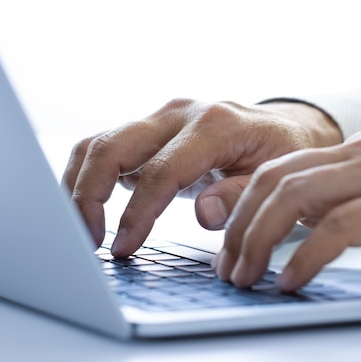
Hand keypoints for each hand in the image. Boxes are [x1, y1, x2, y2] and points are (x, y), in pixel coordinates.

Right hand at [61, 98, 341, 255]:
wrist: (282, 128)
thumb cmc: (281, 155)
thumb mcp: (275, 179)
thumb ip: (240, 195)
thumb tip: (203, 214)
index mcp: (214, 125)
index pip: (161, 172)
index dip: (138, 214)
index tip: (122, 248)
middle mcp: (178, 113)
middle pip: (113, 146)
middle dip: (88, 195)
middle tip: (86, 240)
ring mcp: (159, 117)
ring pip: (98, 142)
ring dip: (78, 184)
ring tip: (78, 227)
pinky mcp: (148, 129)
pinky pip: (104, 146)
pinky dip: (87, 175)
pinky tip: (86, 207)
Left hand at [214, 132, 360, 290]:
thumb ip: (346, 197)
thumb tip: (298, 226)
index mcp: (354, 151)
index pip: (278, 170)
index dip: (243, 206)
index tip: (228, 243)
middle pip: (275, 182)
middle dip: (241, 226)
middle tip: (228, 266)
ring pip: (295, 199)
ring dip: (259, 241)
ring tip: (246, 277)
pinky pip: (337, 228)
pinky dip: (305, 256)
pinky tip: (290, 281)